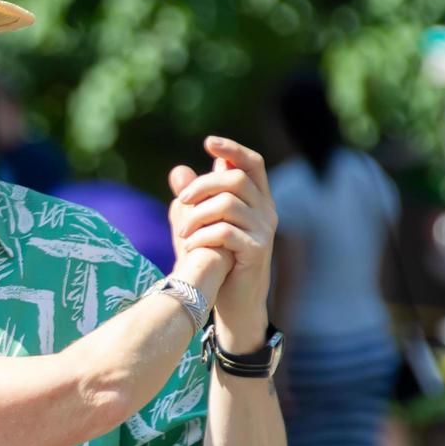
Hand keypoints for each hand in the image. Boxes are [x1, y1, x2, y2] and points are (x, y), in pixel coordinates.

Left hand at [168, 136, 276, 351]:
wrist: (233, 302)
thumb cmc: (217, 261)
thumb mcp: (201, 226)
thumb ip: (192, 200)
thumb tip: (177, 170)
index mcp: (257, 200)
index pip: (252, 163)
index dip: (232, 149)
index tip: (207, 143)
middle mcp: (267, 211)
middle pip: (235, 179)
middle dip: (202, 186)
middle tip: (180, 201)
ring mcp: (264, 231)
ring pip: (228, 204)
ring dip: (197, 216)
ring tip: (182, 235)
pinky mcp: (257, 251)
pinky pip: (226, 232)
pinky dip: (203, 236)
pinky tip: (190, 247)